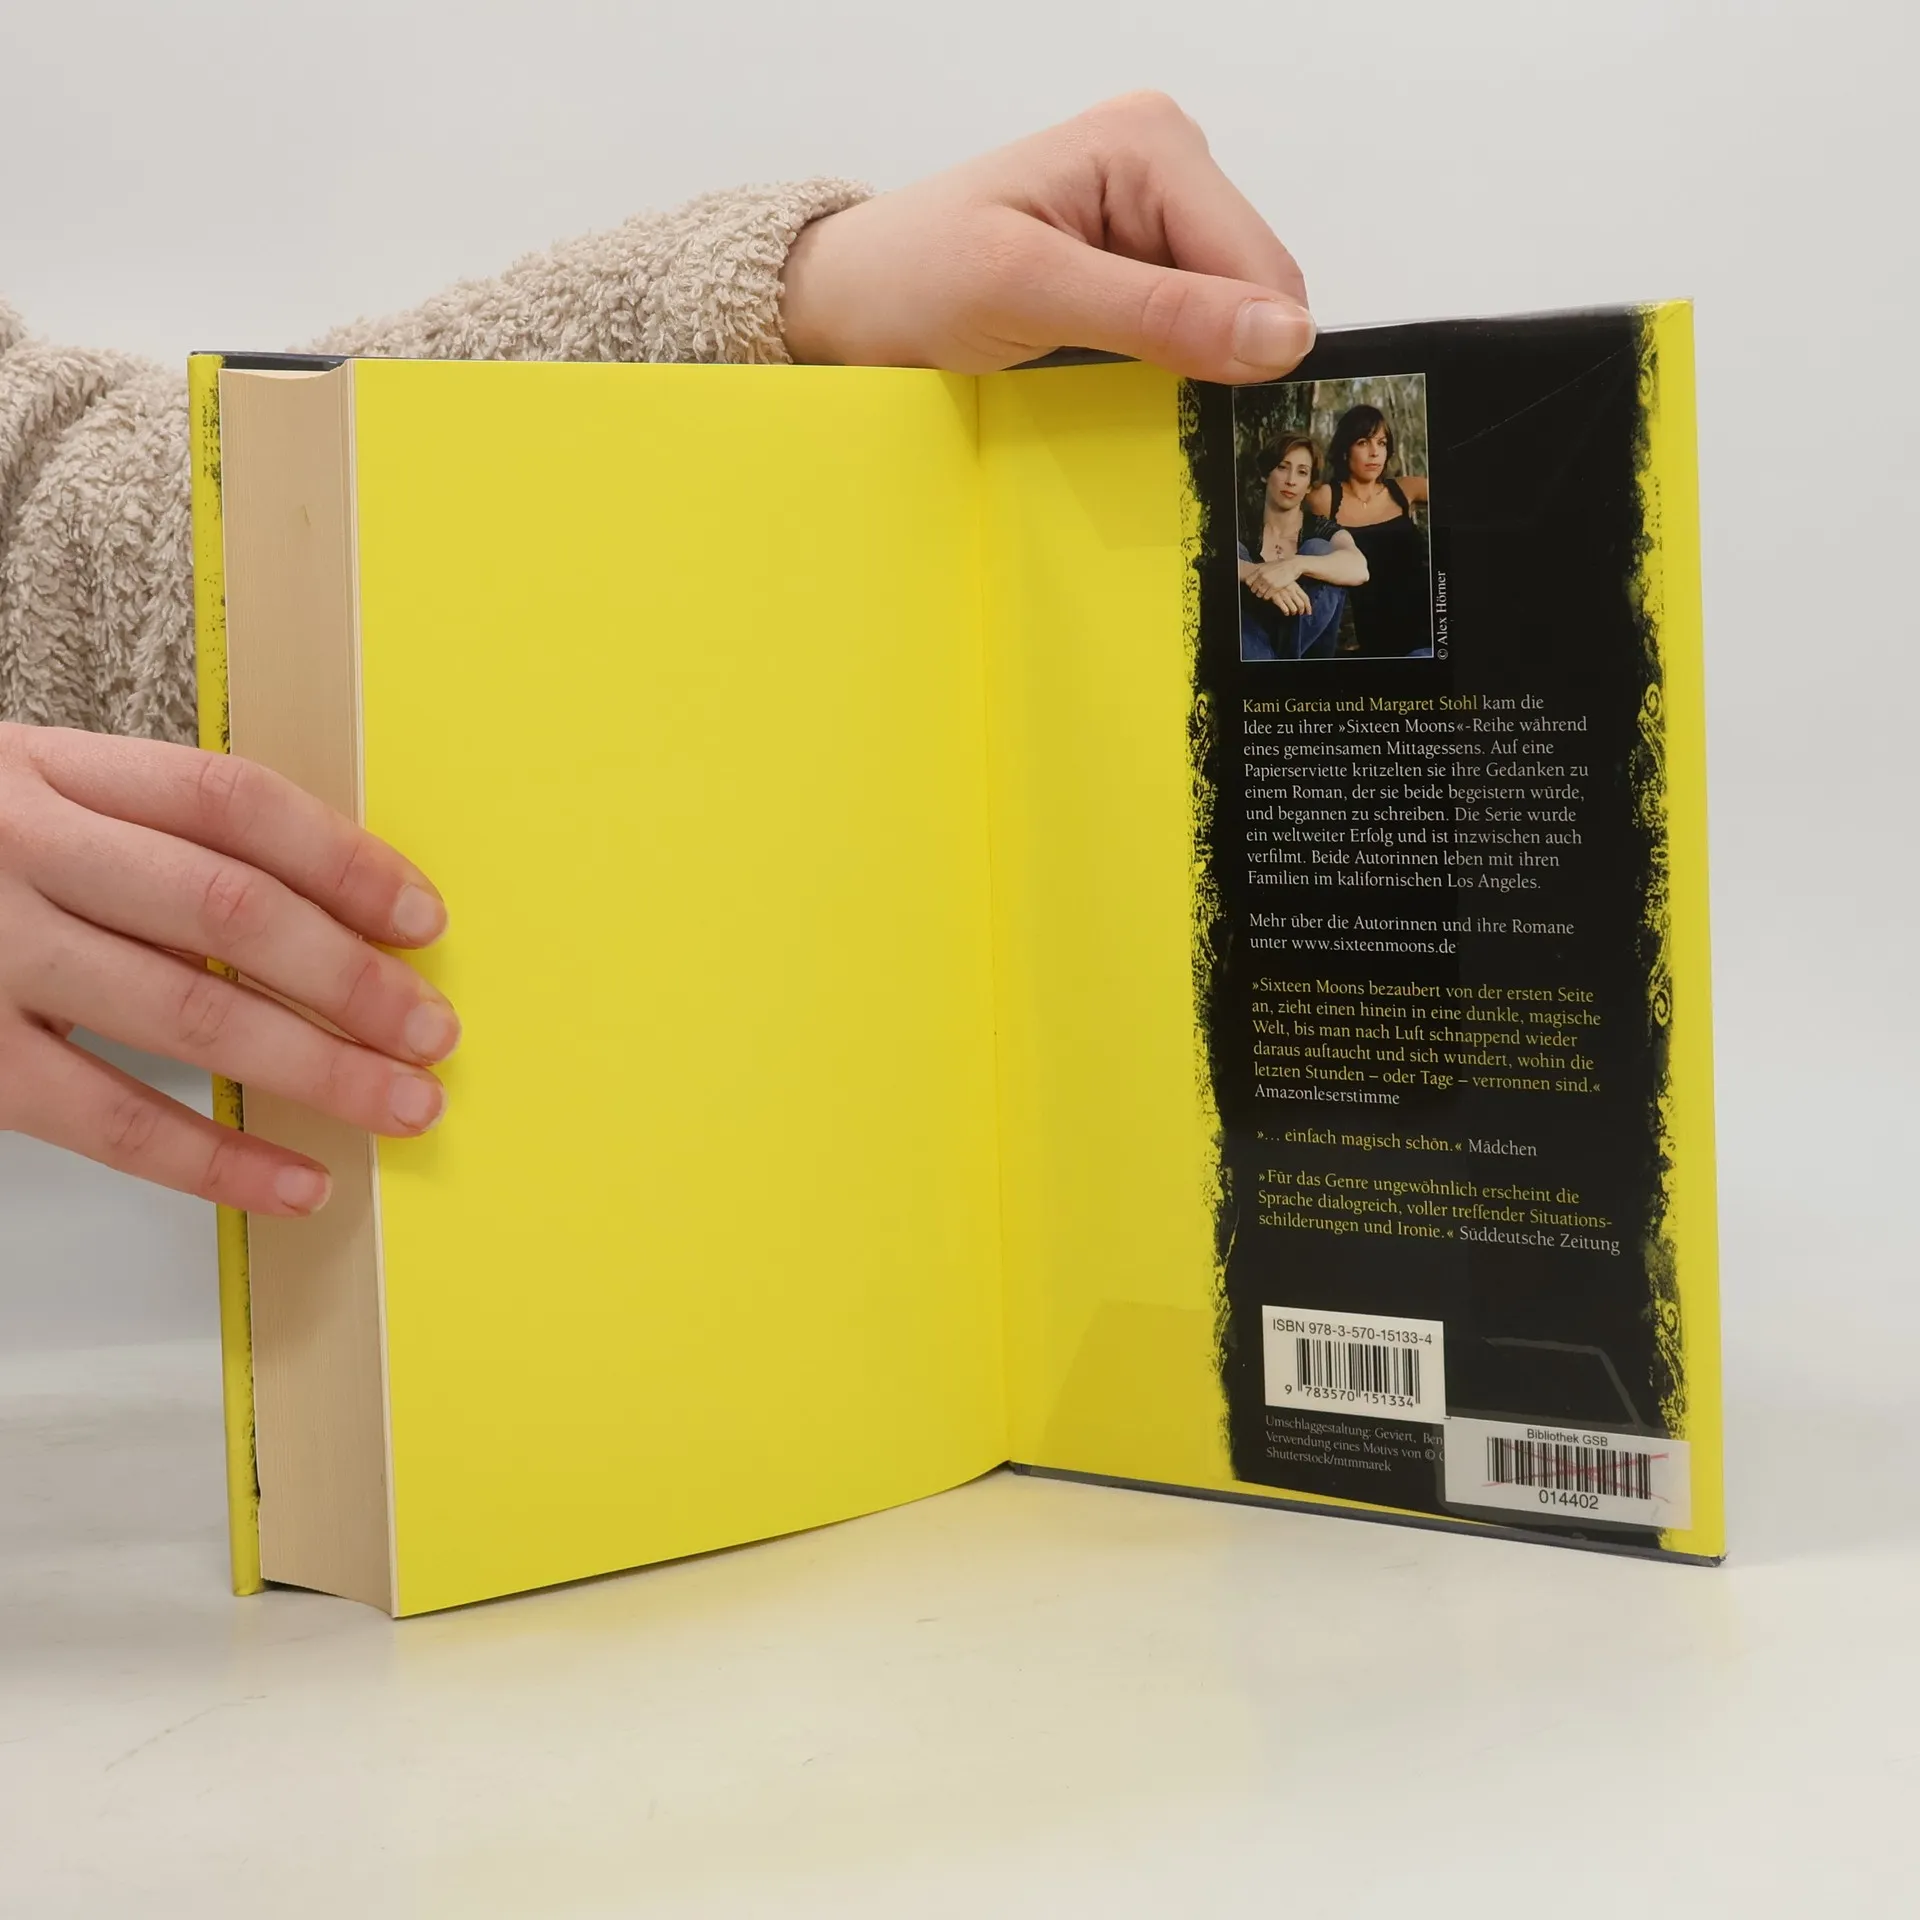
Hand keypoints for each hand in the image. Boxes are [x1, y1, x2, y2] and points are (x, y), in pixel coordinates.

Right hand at [0, 725, 458, 1214]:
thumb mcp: (17, 793)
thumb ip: (134, 828)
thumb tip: (315, 910)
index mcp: (49, 767)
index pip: (231, 802)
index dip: (344, 859)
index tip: (424, 918)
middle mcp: (20, 846)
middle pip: (229, 906)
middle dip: (353, 977)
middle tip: (435, 1032)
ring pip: (188, 1010)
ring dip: (318, 1067)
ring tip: (406, 1105)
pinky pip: (107, 1115)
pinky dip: (213, 1158)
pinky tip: (295, 1185)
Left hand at [781, 92, 1312, 383]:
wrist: (851, 300)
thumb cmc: (914, 278)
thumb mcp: (1033, 293)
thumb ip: (1160, 313)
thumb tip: (1282, 337)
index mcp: (1153, 144)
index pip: (1263, 267)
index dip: (1247, 348)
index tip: (1192, 404)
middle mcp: (1165, 166)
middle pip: (1252, 294)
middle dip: (1208, 354)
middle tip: (1117, 383)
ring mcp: (1150, 218)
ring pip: (1224, 322)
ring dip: (1178, 367)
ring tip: (1093, 370)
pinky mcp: (1132, 265)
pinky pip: (1184, 332)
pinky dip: (1155, 368)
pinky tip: (1097, 368)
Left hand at [1244, 560, 1305, 606]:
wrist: (1293, 565)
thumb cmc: (1281, 565)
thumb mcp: (1268, 565)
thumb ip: (1261, 571)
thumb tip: (1254, 575)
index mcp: (1260, 570)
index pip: (1248, 581)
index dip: (1251, 585)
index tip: (1254, 586)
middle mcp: (1263, 576)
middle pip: (1253, 589)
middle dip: (1256, 591)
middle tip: (1260, 591)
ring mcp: (1269, 582)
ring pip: (1259, 593)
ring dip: (1261, 595)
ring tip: (1264, 593)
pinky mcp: (1275, 587)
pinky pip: (1266, 596)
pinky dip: (1267, 597)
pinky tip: (1269, 594)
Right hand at [1268, 580, 1312, 616]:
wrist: (1267, 574)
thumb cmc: (1278, 577)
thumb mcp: (1288, 580)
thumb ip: (1294, 588)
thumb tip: (1298, 596)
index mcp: (1295, 586)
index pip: (1305, 598)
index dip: (1308, 606)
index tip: (1309, 612)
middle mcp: (1291, 591)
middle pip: (1300, 604)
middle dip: (1302, 610)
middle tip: (1301, 613)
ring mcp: (1284, 594)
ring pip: (1293, 608)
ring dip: (1294, 612)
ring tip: (1293, 613)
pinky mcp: (1277, 597)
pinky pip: (1284, 608)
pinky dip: (1286, 612)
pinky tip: (1286, 612)